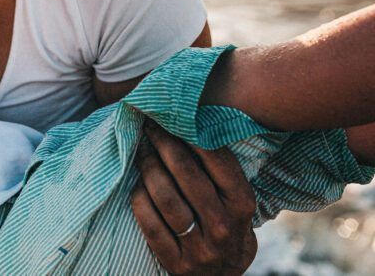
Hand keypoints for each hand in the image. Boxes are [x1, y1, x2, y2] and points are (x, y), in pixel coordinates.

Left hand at [130, 121, 257, 274]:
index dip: (191, 135)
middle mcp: (223, 227)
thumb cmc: (225, 226)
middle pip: (185, 174)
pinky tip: (136, 185)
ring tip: (141, 151)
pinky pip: (148, 222)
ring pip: (164, 196)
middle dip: (163, 144)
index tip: (172, 117)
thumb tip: (190, 124)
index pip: (218, 161)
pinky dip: (139, 198)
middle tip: (149, 127)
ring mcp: (200, 248)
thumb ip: (220, 173)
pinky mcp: (176, 263)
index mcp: (242, 206)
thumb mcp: (236, 203)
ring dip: (147, 167)